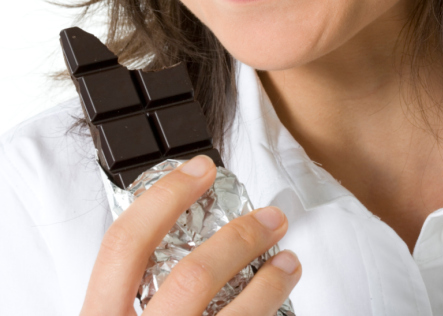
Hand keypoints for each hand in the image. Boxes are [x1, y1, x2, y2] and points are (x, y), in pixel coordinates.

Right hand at [80, 154, 300, 315]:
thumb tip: (165, 237)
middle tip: (271, 219)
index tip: (201, 169)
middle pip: (192, 276)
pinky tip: (280, 311)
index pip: (125, 244)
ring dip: (270, 283)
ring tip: (289, 263)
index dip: (165, 196)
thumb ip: (125, 297)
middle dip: (240, 238)